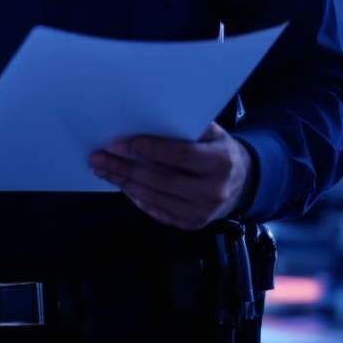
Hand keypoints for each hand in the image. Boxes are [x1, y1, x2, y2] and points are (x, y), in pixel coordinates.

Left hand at [90, 125, 250, 228]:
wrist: (243, 184)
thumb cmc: (221, 152)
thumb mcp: (215, 134)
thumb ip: (190, 127)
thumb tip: (152, 117)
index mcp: (221, 162)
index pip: (179, 156)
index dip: (148, 149)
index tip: (119, 143)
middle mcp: (213, 191)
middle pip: (161, 179)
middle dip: (126, 167)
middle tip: (99, 157)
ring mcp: (202, 212)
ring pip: (156, 197)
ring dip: (124, 182)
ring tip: (103, 169)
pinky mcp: (192, 225)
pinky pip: (158, 211)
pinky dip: (137, 198)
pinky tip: (121, 184)